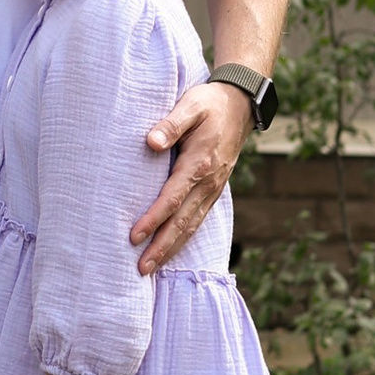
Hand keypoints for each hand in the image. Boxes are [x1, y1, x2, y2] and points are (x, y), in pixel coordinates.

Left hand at [131, 75, 248, 275]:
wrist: (240, 105)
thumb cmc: (209, 104)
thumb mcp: (190, 106)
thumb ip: (171, 124)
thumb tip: (152, 142)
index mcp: (200, 163)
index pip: (173, 198)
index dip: (153, 219)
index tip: (134, 236)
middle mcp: (208, 182)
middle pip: (182, 221)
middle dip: (161, 247)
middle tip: (140, 269)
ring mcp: (213, 189)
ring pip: (191, 225)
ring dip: (170, 248)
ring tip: (150, 268)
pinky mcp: (213, 191)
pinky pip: (197, 220)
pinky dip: (183, 238)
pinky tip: (170, 250)